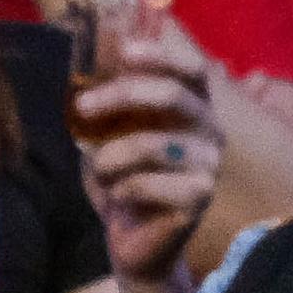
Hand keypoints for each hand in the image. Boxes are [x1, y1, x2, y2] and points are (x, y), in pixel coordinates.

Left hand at [73, 17, 218, 282]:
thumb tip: (82, 74)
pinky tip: (120, 198)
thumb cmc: (122, 180)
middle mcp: (210, 131)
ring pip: (152, 144)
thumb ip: (105, 107)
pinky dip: (120, 189)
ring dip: (111, 157)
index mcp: (193, 108)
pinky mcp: (199, 198)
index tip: (123, 51)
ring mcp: (209, 165)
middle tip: (83, 105)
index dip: (161, 55)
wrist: (135, 241)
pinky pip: (146, 183)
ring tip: (101, 171)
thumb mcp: (108, 138)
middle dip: (121, 95)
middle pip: (172, 95)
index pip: (191, 69)